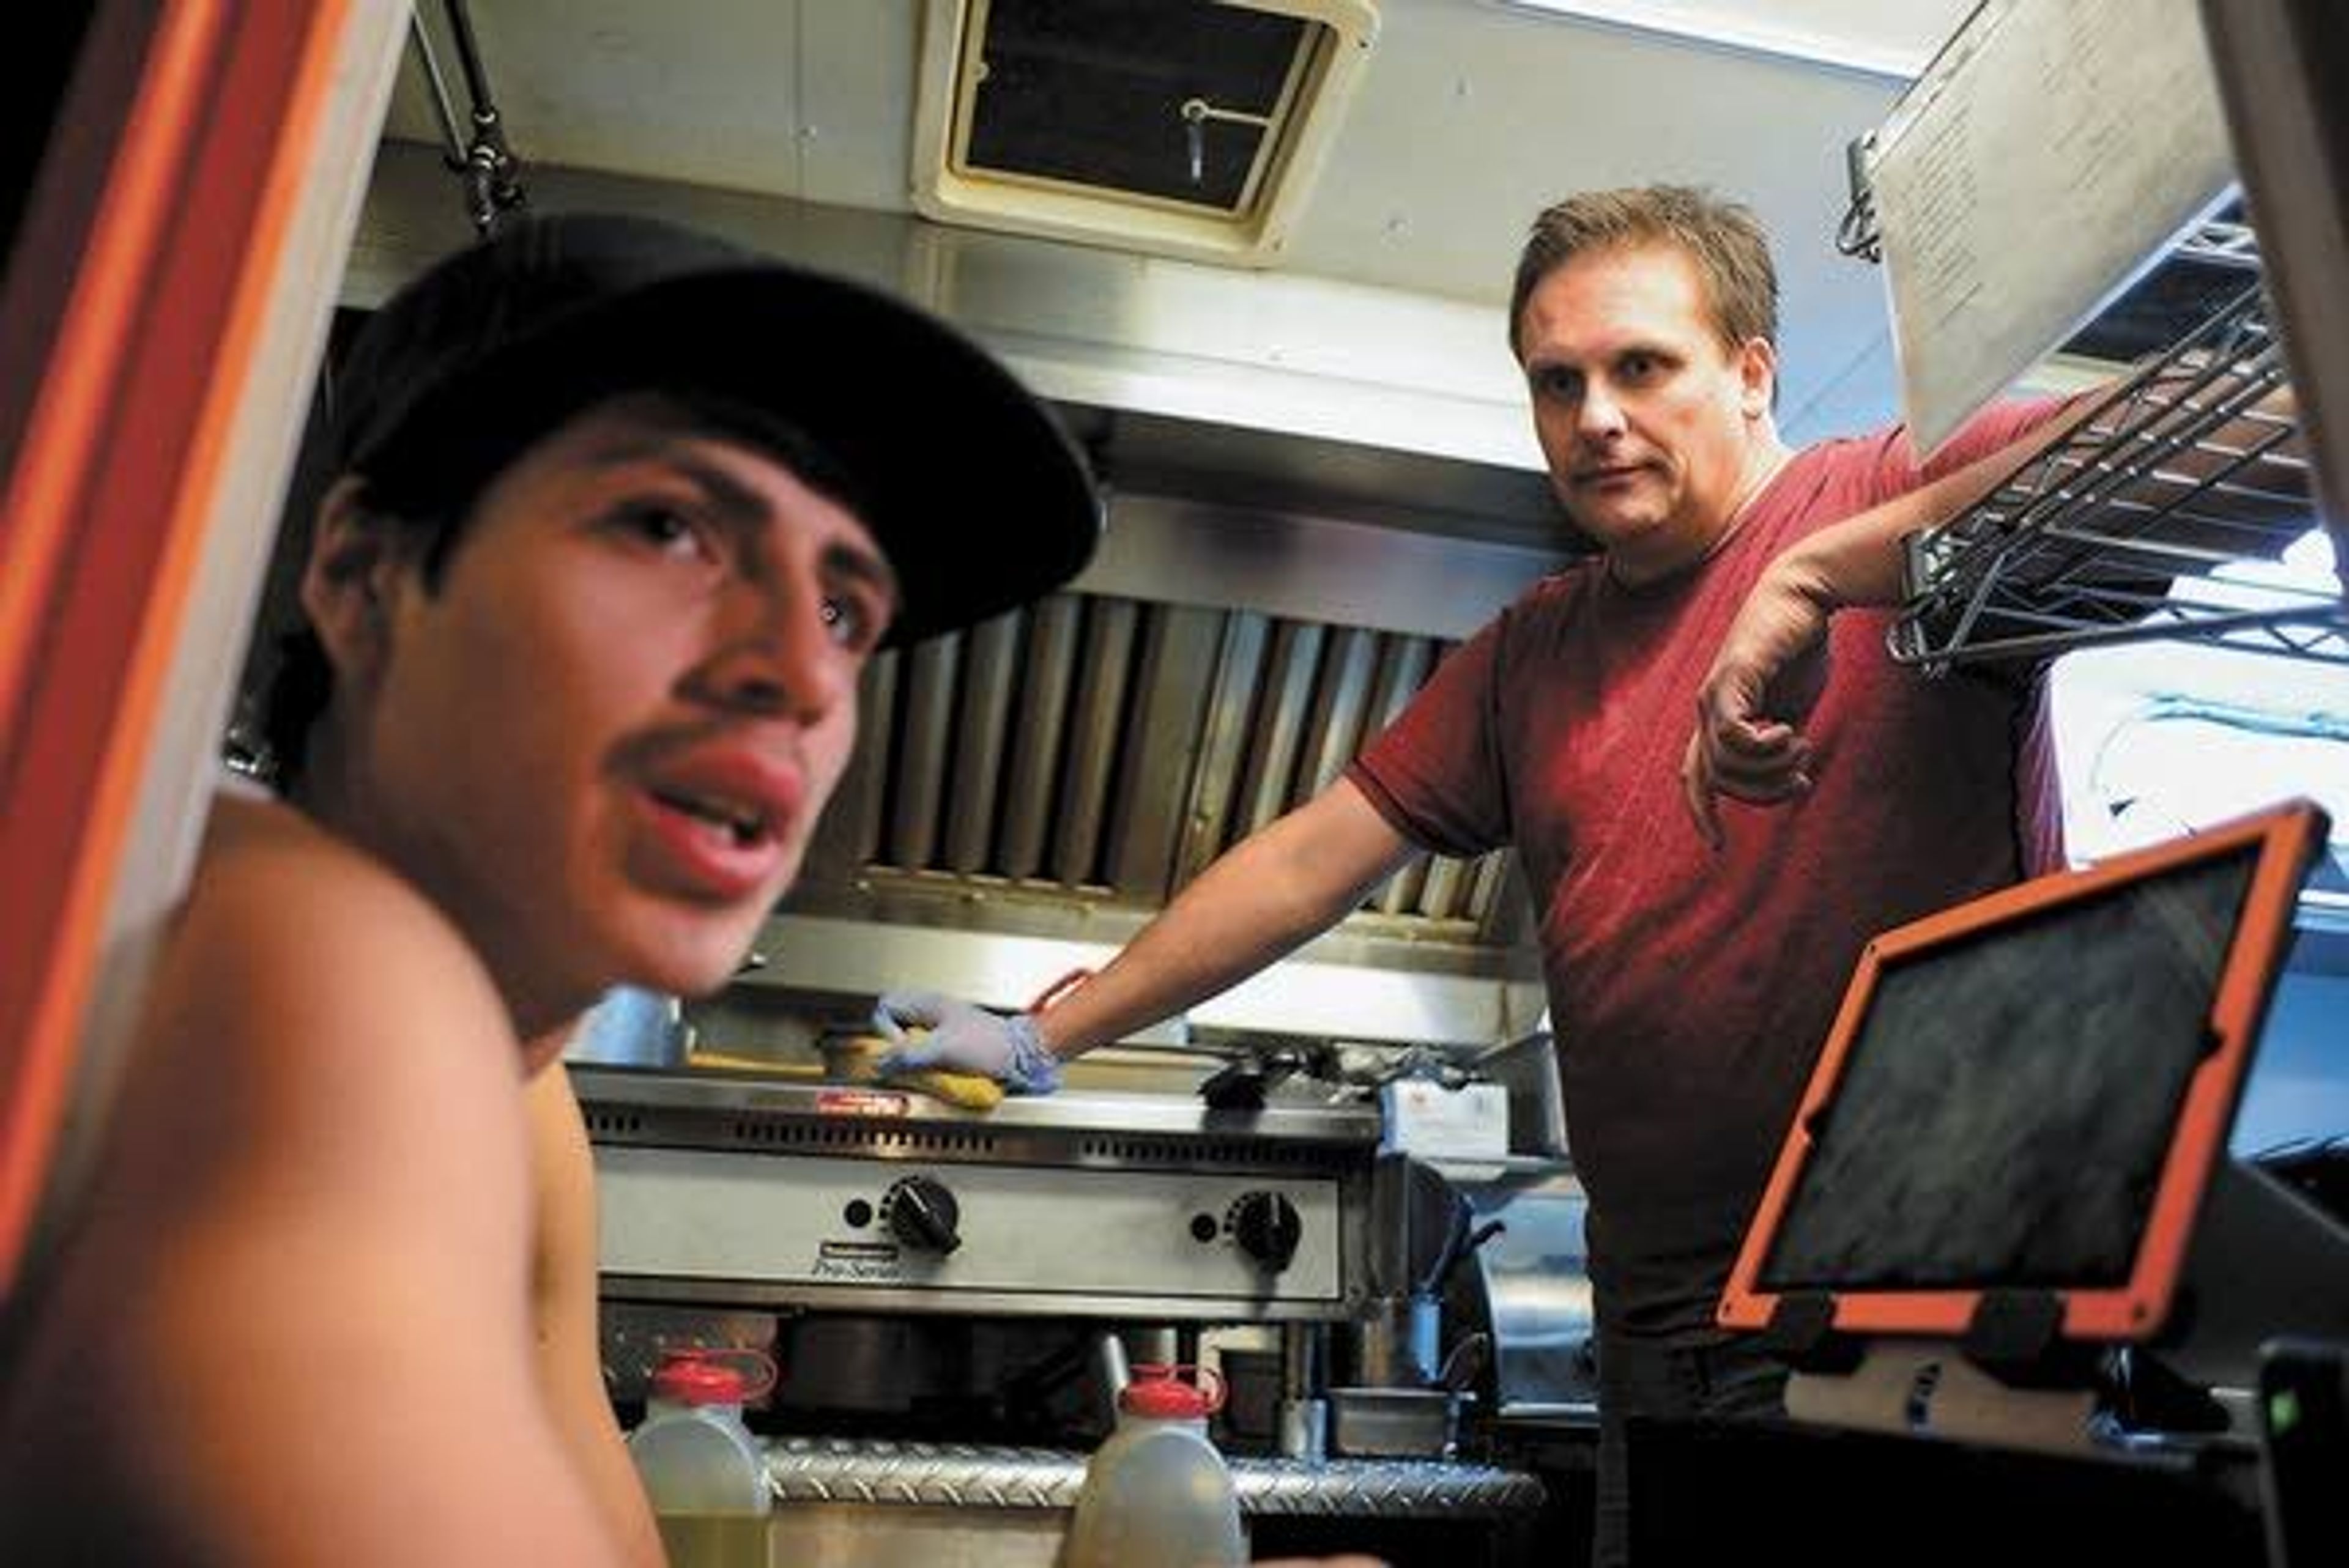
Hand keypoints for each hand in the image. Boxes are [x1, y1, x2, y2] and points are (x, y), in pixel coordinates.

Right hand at [871, 991, 1061, 1093]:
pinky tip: (933, 1072)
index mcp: (929, 1004)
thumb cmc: (992, 1046)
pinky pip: (924, 1053)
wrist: (1022, 1057)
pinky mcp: (949, 1045)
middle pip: (895, 1024)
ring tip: (921, 1068)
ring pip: (908, 1040)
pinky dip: (923, 1064)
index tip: (899, 1048)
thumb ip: (909, 1056)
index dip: (885, 1030)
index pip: (887, 1007)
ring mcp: (940, 1029)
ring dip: (909, 1056)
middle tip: (904, 1061)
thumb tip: (880, 1062)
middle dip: (894, 1045)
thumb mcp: (944, 1050)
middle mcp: (932, 1013)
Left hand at [1680, 560, 1832, 848]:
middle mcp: (1707, 709)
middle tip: (1798, 779)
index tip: (1718, 845)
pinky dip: (1763, 746)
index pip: (1694, 778)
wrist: (1803, 596)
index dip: (1700, 813)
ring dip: (1770, 769)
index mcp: (1718, 720)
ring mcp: (1715, 693)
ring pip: (1726, 763)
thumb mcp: (1791, 709)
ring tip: (1800, 748)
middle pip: (1716, 781)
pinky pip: (1733, 733)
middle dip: (1759, 794)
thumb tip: (1789, 780)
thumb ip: (1781, 746)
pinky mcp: (1733, 677)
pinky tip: (1788, 732)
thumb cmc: (1797, 651)